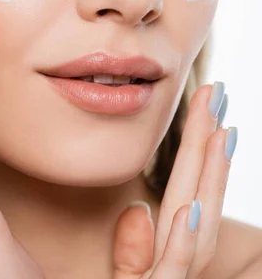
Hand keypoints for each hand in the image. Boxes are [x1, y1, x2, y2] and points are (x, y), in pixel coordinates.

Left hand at [112, 82, 234, 277]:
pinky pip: (170, 274)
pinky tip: (190, 208)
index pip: (185, 193)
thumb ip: (132, 253)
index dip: (198, 151)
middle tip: (217, 94)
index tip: (208, 108)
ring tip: (221, 134)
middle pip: (196, 197)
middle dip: (209, 146)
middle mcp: (176, 264)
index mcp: (167, 253)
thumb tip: (137, 209)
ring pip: (195, 230)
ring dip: (210, 181)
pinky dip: (182, 244)